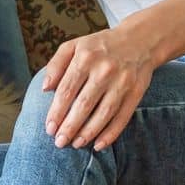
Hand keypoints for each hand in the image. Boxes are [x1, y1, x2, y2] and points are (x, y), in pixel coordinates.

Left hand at [41, 26, 156, 150]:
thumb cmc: (99, 46)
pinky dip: (111, 133)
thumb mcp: (74, 46)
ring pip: (103, 113)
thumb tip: (45, 89)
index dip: (56, 111)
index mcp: (85, 57)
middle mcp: (104, 70)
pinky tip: (99, 144)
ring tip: (76, 144)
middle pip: (84, 104)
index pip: (67, 89)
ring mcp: (122, 82)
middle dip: (70, 126)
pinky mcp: (136, 92)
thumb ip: (56, 64)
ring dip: (88, 133)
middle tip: (59, 142)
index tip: (49, 128)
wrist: (139, 40)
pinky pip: (122, 117)